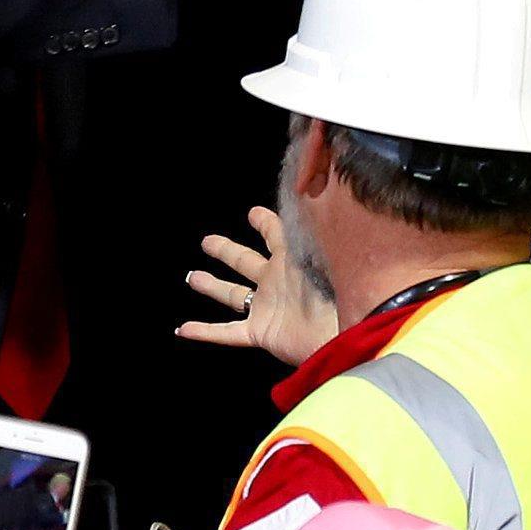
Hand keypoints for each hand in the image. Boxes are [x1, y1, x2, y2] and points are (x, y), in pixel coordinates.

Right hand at [174, 205, 336, 363]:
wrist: (345, 333)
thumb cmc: (339, 291)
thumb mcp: (320, 251)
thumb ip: (306, 228)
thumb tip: (301, 196)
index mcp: (293, 260)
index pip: (276, 235)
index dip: (264, 223)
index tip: (253, 214)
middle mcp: (277, 282)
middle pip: (245, 261)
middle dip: (226, 251)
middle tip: (208, 242)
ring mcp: (267, 307)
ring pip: (232, 295)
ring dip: (211, 286)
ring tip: (192, 278)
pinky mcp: (262, 332)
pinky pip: (227, 332)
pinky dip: (205, 331)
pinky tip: (185, 329)